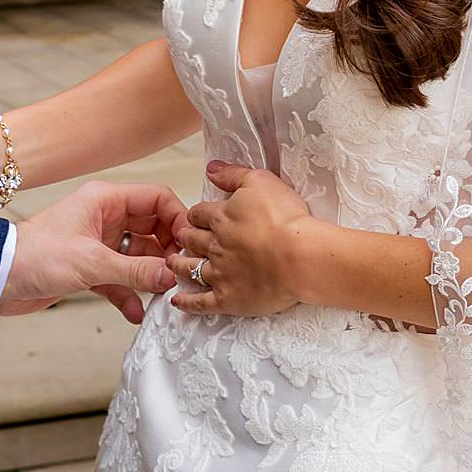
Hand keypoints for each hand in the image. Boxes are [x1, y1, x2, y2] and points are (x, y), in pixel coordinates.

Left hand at [0, 180, 187, 322]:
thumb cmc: (36, 256)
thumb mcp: (92, 263)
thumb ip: (135, 270)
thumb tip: (171, 276)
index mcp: (106, 200)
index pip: (157, 199)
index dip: (177, 219)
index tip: (190, 246)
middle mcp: (106, 217)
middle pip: (153, 229)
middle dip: (168, 252)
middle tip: (180, 274)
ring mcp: (99, 244)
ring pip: (139, 257)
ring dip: (150, 277)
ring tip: (163, 297)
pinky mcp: (90, 269)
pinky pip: (121, 279)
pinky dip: (129, 295)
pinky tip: (136, 314)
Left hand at [170, 161, 313, 318]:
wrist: (299, 256)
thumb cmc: (285, 217)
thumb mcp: (260, 181)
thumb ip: (233, 174)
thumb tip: (211, 169)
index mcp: (221, 217)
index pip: (198, 214)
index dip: (195, 215)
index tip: (195, 218)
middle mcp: (214, 246)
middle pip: (191, 240)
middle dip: (185, 238)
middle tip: (181, 239)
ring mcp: (219, 274)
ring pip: (190, 269)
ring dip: (179, 266)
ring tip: (172, 263)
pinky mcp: (227, 299)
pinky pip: (200, 303)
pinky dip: (187, 302)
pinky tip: (177, 300)